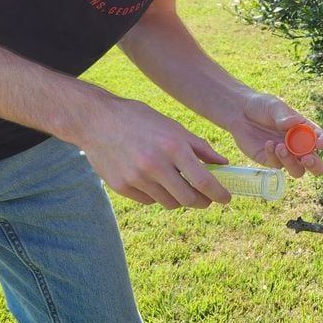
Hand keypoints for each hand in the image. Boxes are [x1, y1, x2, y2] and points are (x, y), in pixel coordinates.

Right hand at [74, 96, 231, 209]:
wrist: (97, 120)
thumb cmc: (139, 120)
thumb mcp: (172, 127)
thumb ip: (199, 147)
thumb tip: (223, 164)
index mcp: (173, 146)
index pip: (204, 181)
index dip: (219, 194)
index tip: (226, 198)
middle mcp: (155, 165)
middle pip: (189, 199)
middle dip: (202, 202)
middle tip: (206, 199)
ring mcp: (137, 178)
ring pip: (169, 202)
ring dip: (179, 198)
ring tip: (178, 185)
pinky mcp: (122, 187)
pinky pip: (149, 201)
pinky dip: (157, 195)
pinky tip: (154, 181)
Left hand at [229, 92, 322, 176]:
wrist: (240, 112)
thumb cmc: (262, 106)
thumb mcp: (274, 106)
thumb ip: (284, 116)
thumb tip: (295, 123)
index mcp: (306, 131)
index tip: (320, 143)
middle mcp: (299, 146)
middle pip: (316, 164)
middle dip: (315, 165)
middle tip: (307, 158)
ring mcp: (285, 156)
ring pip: (297, 171)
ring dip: (292, 163)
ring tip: (281, 147)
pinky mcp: (270, 161)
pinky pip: (277, 165)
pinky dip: (274, 156)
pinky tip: (268, 144)